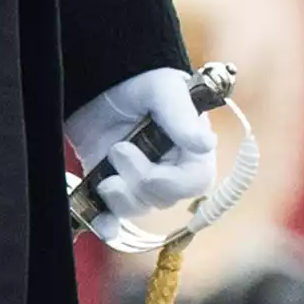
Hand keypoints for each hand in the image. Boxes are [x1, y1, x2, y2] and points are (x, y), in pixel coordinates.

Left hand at [64, 67, 215, 243]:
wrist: (97, 81)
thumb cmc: (139, 79)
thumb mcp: (162, 88)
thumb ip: (181, 114)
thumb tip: (206, 144)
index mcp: (190, 146)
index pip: (196, 181)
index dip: (175, 186)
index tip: (151, 176)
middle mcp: (169, 168)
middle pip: (163, 198)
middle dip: (139, 179)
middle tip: (119, 148)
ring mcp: (139, 179)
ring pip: (138, 208)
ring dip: (120, 194)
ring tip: (108, 158)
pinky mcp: (112, 186)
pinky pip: (112, 218)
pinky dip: (106, 224)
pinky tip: (100, 221)